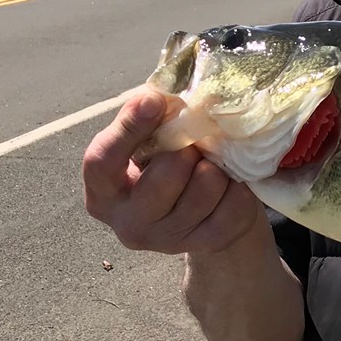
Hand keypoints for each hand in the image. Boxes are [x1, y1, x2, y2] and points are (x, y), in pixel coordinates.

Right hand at [81, 85, 266, 257]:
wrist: (196, 210)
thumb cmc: (160, 163)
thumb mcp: (143, 140)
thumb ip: (144, 117)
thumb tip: (158, 95)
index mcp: (103, 193)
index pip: (103, 162)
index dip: (129, 129)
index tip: (154, 102)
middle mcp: (129, 224)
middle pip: (164, 179)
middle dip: (185, 150)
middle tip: (194, 142)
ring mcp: (168, 240)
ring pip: (206, 189)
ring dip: (215, 165)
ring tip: (211, 161)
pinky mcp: (206, 244)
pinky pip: (234, 206)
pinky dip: (238, 186)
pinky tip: (229, 181)